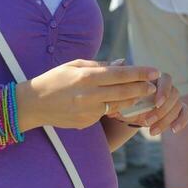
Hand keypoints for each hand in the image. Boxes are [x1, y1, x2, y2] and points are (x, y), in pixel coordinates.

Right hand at [25, 60, 158, 130]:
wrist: (33, 104)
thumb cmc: (55, 79)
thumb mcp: (75, 65)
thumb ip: (99, 65)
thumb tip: (121, 64)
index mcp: (87, 76)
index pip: (121, 74)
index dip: (141, 73)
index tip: (155, 71)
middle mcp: (90, 95)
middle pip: (125, 91)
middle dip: (142, 88)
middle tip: (153, 85)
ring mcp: (88, 111)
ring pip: (118, 105)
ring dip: (132, 99)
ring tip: (141, 94)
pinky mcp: (86, 123)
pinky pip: (105, 114)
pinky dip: (113, 108)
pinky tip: (118, 104)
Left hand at [120, 72, 187, 136]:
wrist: (127, 110)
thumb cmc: (124, 96)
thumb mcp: (120, 87)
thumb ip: (121, 75)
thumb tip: (122, 61)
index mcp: (155, 79)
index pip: (166, 79)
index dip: (164, 91)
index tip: (156, 104)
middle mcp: (166, 87)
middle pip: (174, 94)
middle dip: (162, 110)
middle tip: (146, 122)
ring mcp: (173, 98)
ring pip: (178, 106)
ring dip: (166, 120)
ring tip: (152, 131)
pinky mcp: (177, 110)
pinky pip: (186, 113)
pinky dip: (182, 121)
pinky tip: (173, 130)